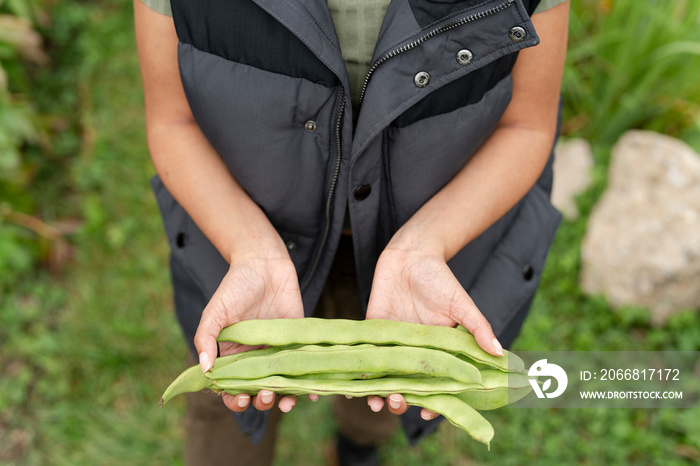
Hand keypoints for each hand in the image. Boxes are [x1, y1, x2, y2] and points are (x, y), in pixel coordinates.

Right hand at [193, 248, 305, 412]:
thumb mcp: (215, 311)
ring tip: (286, 401)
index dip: (234, 400)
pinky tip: (311, 393)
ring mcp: (278, 352)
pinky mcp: (298, 342)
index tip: (239, 399)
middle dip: (261, 401)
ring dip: (284, 399)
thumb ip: (206, 338)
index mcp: (233, 355)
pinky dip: (308, 384)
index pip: (231, 387)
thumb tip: (205, 369)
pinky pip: (304, 367)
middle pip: (258, 391)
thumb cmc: (235, 286)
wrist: (264, 263)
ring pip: (282, 385)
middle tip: (264, 395)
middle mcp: (256, 358)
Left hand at [364, 242, 502, 416]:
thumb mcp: (461, 303)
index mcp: (438, 350)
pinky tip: (349, 388)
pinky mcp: (372, 330)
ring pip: (385, 377)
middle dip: (402, 400)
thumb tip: (499, 354)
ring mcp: (392, 342)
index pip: (436, 383)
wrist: (411, 253)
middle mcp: (414, 351)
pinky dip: (357, 372)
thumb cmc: (440, 277)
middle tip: (399, 402)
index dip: (434, 401)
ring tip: (376, 401)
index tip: (429, 414)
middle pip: (407, 385)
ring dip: (378, 393)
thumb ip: (478, 328)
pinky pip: (364, 356)